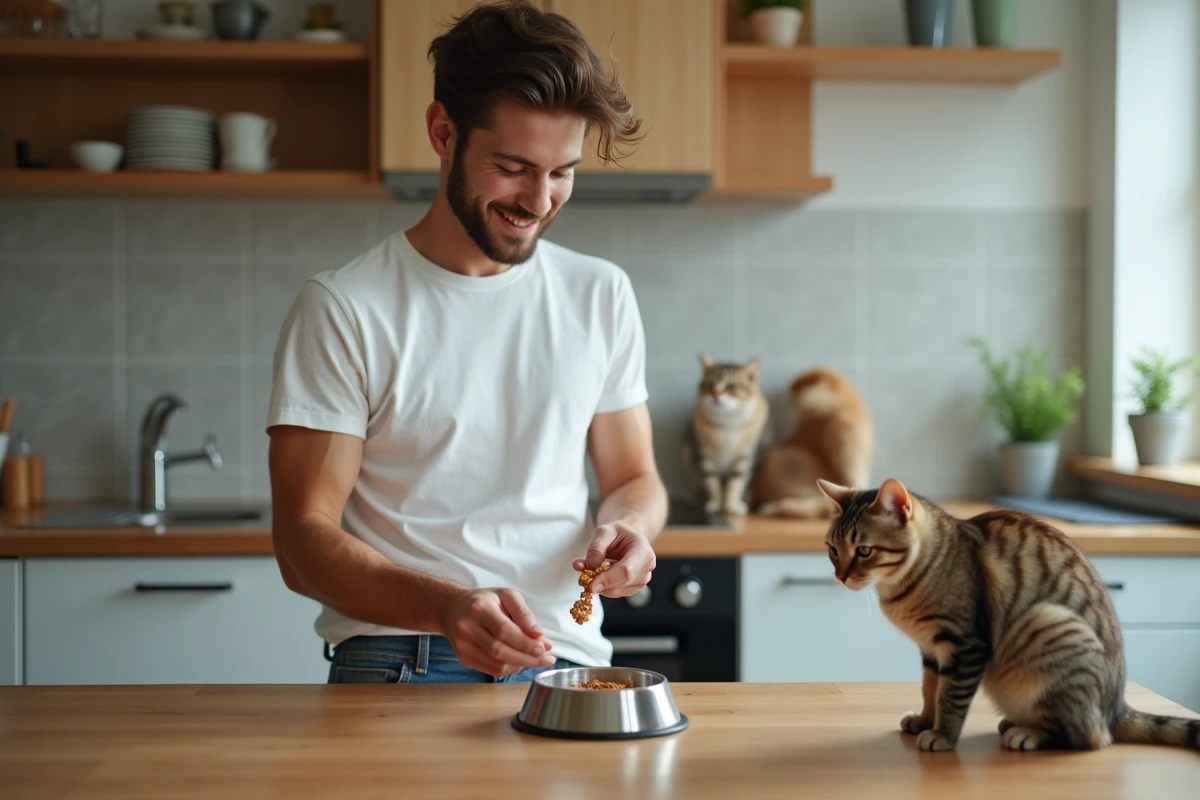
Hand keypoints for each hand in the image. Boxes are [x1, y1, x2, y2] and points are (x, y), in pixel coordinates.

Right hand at [440, 587, 555, 676]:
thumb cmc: (485, 600)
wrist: (452, 608)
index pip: (504, 630)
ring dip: (521, 665)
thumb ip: (524, 613)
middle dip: (527, 658)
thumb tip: (539, 635)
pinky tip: (521, 661)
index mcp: (479, 608)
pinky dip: (510, 668)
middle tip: (547, 658)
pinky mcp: (464, 658)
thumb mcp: (506, 595)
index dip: (526, 642)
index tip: (545, 648)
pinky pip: (491, 670)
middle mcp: (467, 628)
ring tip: (537, 659)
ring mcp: (463, 645)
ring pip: (496, 664)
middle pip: (500, 650)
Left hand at [572, 521, 655, 597]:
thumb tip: (589, 567)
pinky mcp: (634, 587)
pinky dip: (603, 585)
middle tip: (583, 572)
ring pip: (616, 590)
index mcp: (643, 551)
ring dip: (600, 583)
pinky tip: (601, 573)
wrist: (628, 537)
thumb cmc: (618, 533)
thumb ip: (596, 549)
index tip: (591, 586)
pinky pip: (615, 592)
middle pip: (621, 582)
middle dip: (600, 581)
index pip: (626, 570)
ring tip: (594, 567)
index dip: (608, 580)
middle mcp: (646, 568)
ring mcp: (642, 580)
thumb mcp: (604, 532)